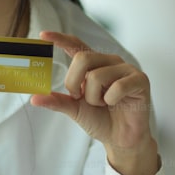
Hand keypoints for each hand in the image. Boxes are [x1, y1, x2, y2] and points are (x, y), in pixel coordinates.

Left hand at [31, 31, 159, 174]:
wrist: (121, 139)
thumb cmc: (101, 120)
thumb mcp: (74, 109)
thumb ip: (57, 101)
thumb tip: (34, 98)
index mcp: (94, 65)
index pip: (76, 46)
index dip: (60, 38)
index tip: (43, 35)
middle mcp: (109, 62)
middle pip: (82, 59)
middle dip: (74, 83)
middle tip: (80, 98)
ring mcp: (126, 69)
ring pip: (97, 76)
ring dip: (95, 98)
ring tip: (104, 104)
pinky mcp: (140, 79)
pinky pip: (117, 86)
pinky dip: (111, 100)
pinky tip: (117, 104)